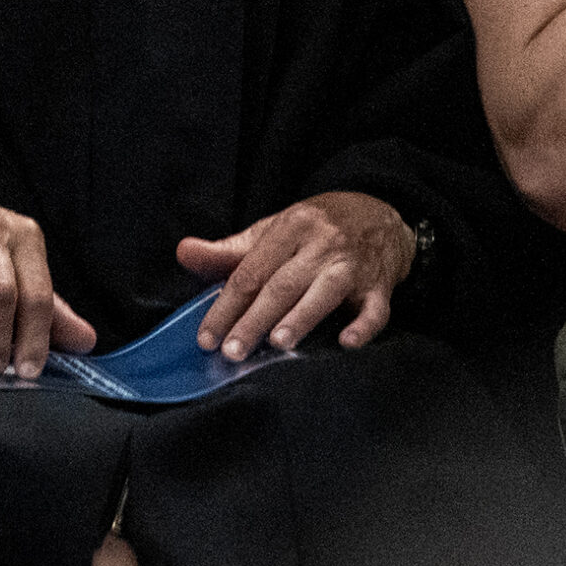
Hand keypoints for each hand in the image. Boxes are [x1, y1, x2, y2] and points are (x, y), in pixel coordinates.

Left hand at [179, 190, 415, 359]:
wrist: (379, 213)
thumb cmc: (314, 229)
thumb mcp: (272, 230)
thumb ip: (229, 250)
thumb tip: (184, 252)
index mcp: (289, 229)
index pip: (249, 272)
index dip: (225, 305)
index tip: (206, 337)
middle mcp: (320, 244)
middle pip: (282, 285)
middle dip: (254, 319)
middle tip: (232, 351)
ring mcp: (353, 265)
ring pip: (324, 292)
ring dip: (301, 317)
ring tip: (278, 343)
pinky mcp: (381, 286)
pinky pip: (376, 308)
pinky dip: (363, 326)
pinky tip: (347, 342)